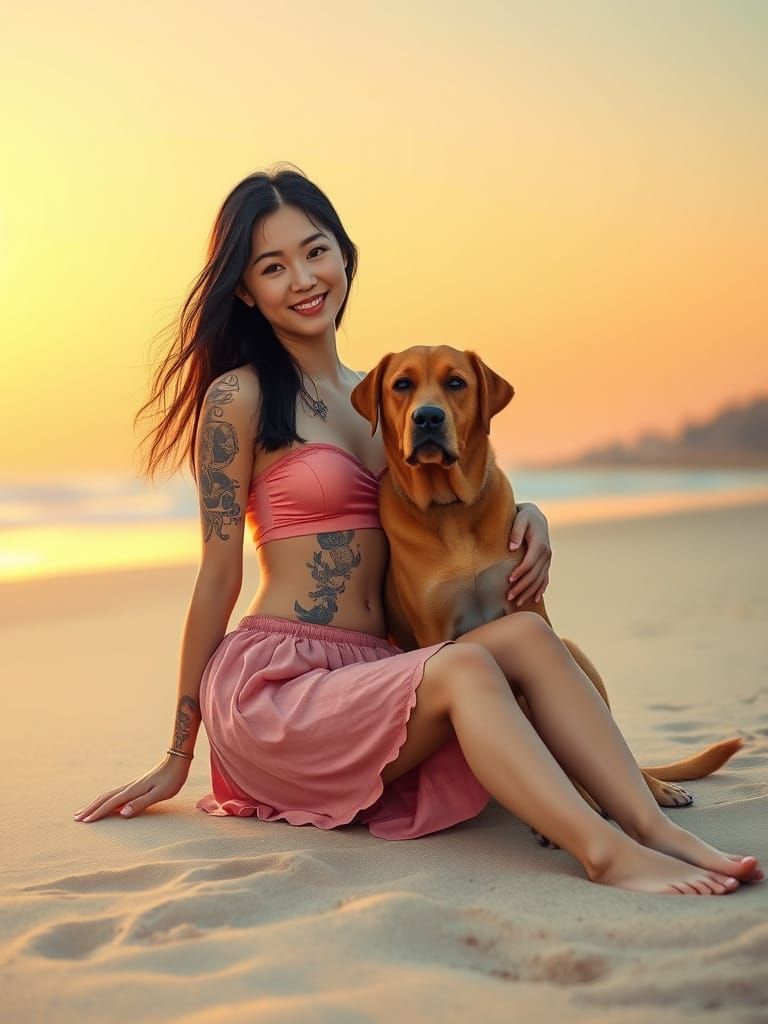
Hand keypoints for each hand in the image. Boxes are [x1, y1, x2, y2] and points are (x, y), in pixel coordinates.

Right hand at [73, 755, 190, 822]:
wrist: (178, 760)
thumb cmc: (172, 778)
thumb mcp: (159, 794)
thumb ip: (140, 803)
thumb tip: (121, 814)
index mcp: (133, 791)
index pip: (111, 804)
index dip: (98, 813)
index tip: (85, 822)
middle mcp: (129, 787)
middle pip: (105, 798)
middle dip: (91, 808)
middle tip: (77, 817)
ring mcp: (132, 785)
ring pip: (109, 795)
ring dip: (96, 803)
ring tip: (86, 811)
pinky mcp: (137, 784)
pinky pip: (116, 794)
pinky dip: (106, 800)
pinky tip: (107, 804)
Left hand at [507, 502, 551, 605]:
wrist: (536, 517)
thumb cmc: (524, 517)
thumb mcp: (520, 519)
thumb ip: (516, 532)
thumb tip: (512, 547)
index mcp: (540, 544)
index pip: (530, 562)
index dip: (520, 572)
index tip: (509, 580)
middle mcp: (546, 554)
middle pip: (534, 575)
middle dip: (522, 587)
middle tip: (509, 597)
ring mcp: (547, 560)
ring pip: (540, 580)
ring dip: (529, 592)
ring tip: (517, 602)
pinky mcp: (546, 563)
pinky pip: (545, 578)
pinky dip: (540, 589)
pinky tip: (535, 599)